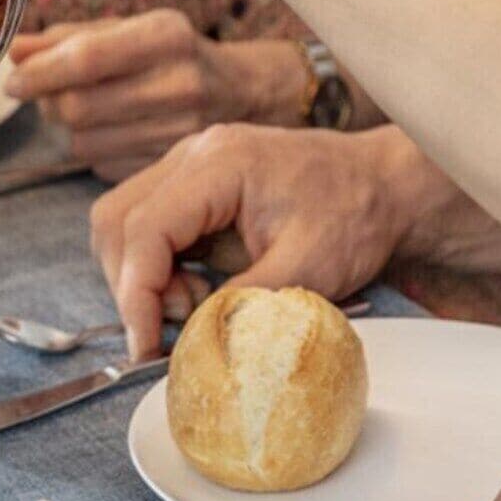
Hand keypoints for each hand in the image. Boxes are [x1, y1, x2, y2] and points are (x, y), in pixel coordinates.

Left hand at [9, 16, 304, 184]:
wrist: (246, 94)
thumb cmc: (175, 54)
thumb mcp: (131, 30)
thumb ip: (68, 38)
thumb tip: (13, 49)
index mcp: (166, 36)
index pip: (85, 59)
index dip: (39, 74)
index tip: (12, 82)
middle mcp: (179, 83)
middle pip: (78, 108)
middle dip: (50, 102)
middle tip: (48, 94)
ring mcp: (180, 131)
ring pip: (84, 143)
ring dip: (69, 130)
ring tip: (85, 110)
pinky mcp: (172, 167)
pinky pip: (103, 167)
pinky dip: (94, 151)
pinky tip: (114, 133)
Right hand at [89, 123, 417, 361]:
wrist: (385, 185)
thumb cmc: (355, 217)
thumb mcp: (307, 270)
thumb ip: (244, 304)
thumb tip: (190, 342)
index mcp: (218, 164)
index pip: (143, 229)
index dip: (136, 294)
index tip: (147, 346)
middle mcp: (192, 154)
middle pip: (116, 222)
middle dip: (134, 286)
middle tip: (177, 326)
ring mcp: (188, 164)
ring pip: (122, 222)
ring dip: (142, 276)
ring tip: (195, 303)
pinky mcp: (193, 181)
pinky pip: (147, 223)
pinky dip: (157, 265)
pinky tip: (197, 287)